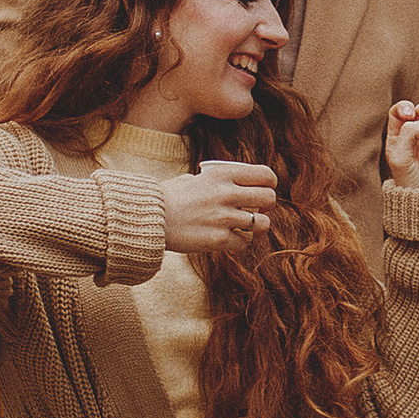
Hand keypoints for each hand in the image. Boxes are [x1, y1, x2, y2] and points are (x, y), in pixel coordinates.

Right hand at [160, 160, 275, 252]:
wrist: (149, 218)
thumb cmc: (169, 197)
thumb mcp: (194, 178)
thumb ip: (216, 181)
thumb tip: (231, 184)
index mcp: (223, 174)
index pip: (265, 174)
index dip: (269, 184)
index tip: (265, 189)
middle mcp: (227, 194)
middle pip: (269, 199)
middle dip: (266, 206)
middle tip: (256, 210)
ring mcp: (224, 217)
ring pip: (263, 224)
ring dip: (255, 227)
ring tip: (243, 227)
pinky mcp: (218, 239)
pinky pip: (244, 243)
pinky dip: (239, 243)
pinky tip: (228, 239)